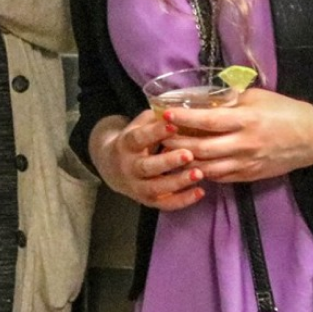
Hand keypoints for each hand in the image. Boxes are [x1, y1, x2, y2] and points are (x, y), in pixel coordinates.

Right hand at [90, 109, 205, 210]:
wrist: (112, 167)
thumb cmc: (134, 141)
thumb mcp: (137, 126)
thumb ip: (155, 118)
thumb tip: (179, 107)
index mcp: (125, 145)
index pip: (139, 138)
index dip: (155, 132)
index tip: (174, 124)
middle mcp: (128, 167)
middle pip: (147, 166)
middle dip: (168, 161)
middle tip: (189, 154)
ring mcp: (136, 186)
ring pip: (156, 188)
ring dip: (178, 182)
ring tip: (199, 174)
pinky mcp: (147, 201)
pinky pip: (165, 204)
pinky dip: (183, 200)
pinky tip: (200, 192)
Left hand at [160, 87, 312, 183]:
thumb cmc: (283, 111)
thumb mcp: (257, 97)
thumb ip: (230, 100)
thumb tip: (202, 99)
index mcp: (245, 120)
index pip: (207, 120)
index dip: (184, 118)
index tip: (164, 113)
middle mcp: (243, 144)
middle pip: (201, 147)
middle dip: (176, 142)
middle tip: (158, 135)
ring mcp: (246, 163)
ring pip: (207, 167)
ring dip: (184, 161)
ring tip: (167, 153)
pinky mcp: (249, 175)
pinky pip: (219, 177)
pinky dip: (201, 172)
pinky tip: (188, 165)